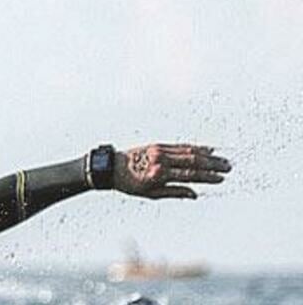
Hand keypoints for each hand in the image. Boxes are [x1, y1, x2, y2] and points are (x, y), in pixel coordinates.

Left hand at [114, 143, 231, 199]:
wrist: (111, 167)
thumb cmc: (130, 184)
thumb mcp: (150, 194)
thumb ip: (174, 192)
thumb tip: (194, 194)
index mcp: (159, 174)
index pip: (189, 175)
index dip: (207, 177)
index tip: (220, 179)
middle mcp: (161, 160)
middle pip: (192, 161)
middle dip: (212, 164)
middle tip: (228, 167)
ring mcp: (159, 151)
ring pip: (188, 151)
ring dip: (207, 155)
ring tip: (222, 159)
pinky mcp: (158, 145)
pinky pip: (180, 146)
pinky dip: (195, 147)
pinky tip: (207, 149)